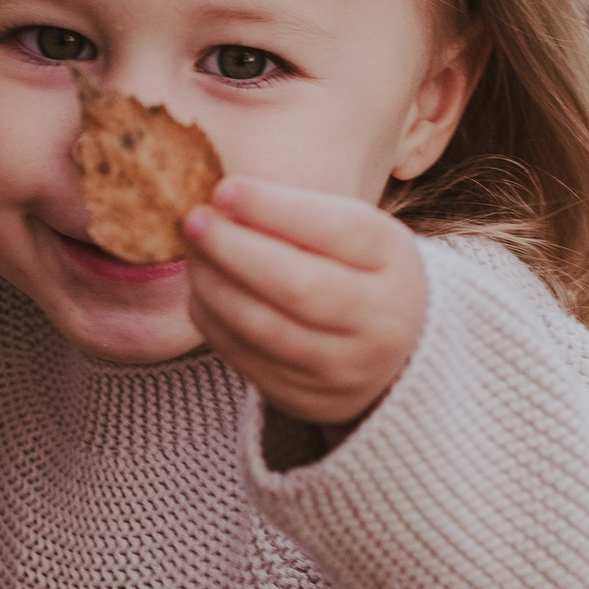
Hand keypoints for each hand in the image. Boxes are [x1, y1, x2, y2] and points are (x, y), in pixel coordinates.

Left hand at [181, 176, 426, 448]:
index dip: (274, 208)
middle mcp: (380, 320)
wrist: (395, 353)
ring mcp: (345, 367)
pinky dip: (214, 322)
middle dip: (235, 249)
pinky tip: (202, 294)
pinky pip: (248, 360)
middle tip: (194, 221)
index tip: (224, 189)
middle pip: (298, 285)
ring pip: (265, 328)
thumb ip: (299, 215)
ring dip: (215, 287)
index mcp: (394, 262)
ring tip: (193, 256)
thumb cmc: (359, 272)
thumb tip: (221, 200)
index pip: (336, 229)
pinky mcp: (309, 399)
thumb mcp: (354, 234)